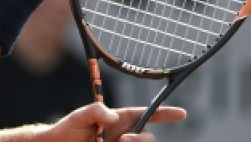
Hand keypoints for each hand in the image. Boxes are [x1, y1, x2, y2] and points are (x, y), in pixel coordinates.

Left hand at [45, 102, 185, 141]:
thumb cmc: (68, 128)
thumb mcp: (80, 116)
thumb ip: (96, 111)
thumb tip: (113, 117)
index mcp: (121, 118)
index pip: (148, 114)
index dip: (166, 113)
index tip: (182, 114)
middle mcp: (125, 134)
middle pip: (148, 137)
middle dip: (142, 139)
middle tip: (123, 140)